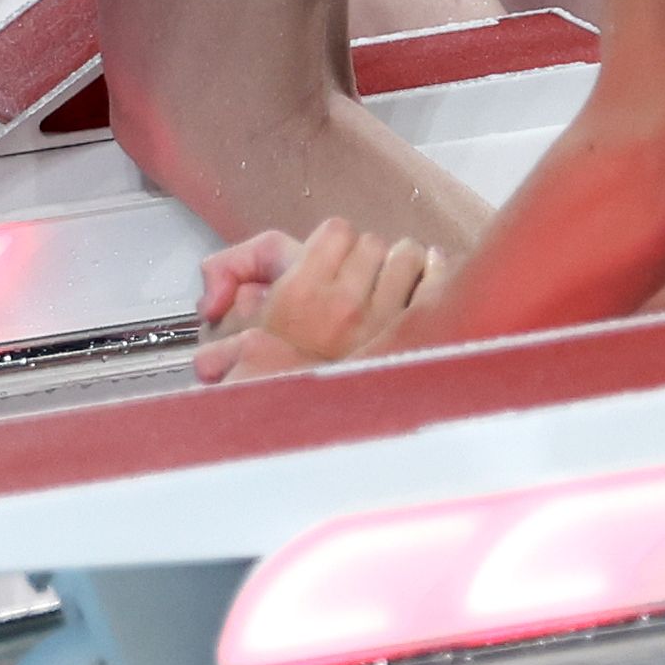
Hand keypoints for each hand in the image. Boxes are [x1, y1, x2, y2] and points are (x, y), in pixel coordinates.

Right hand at [191, 218, 438, 383]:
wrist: (304, 432)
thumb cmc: (274, 389)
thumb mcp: (232, 341)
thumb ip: (228, 294)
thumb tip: (232, 292)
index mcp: (300, 294)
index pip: (335, 232)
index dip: (332, 240)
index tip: (326, 256)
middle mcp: (344, 302)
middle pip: (373, 242)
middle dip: (364, 253)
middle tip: (354, 272)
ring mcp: (382, 320)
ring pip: (407, 257)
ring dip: (400, 262)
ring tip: (391, 274)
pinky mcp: (409, 339)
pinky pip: (435, 287)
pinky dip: (435, 274)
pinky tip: (429, 274)